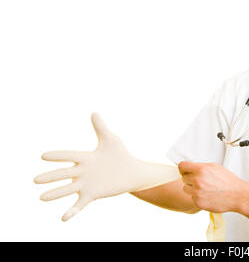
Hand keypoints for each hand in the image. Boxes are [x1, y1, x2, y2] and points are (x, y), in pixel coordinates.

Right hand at [34, 113, 179, 221]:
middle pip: (64, 174)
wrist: (131, 172)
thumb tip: (94, 112)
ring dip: (55, 194)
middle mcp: (83, 171)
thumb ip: (101, 127)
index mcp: (86, 158)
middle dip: (51, 177)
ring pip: (68, 189)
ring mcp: (87, 184)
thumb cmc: (120, 155)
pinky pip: (80, 204)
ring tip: (41, 198)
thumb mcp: (111, 140)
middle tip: (35, 180)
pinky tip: (63, 218)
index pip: (69, 156)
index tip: (43, 156)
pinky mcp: (93, 194)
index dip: (58, 156)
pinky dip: (72, 211)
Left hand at [178, 161, 248, 212]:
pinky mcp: (198, 202)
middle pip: (183, 178)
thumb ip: (201, 166)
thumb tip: (191, 166)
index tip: (185, 170)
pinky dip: (197, 197)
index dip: (183, 168)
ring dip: (192, 188)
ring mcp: (197, 192)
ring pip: (185, 188)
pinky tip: (207, 195)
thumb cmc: (228, 181)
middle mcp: (197, 180)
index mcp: (201, 169)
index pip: (182, 166)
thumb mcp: (215, 167)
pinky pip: (191, 197)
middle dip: (190, 178)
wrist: (237, 195)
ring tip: (204, 188)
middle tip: (201, 181)